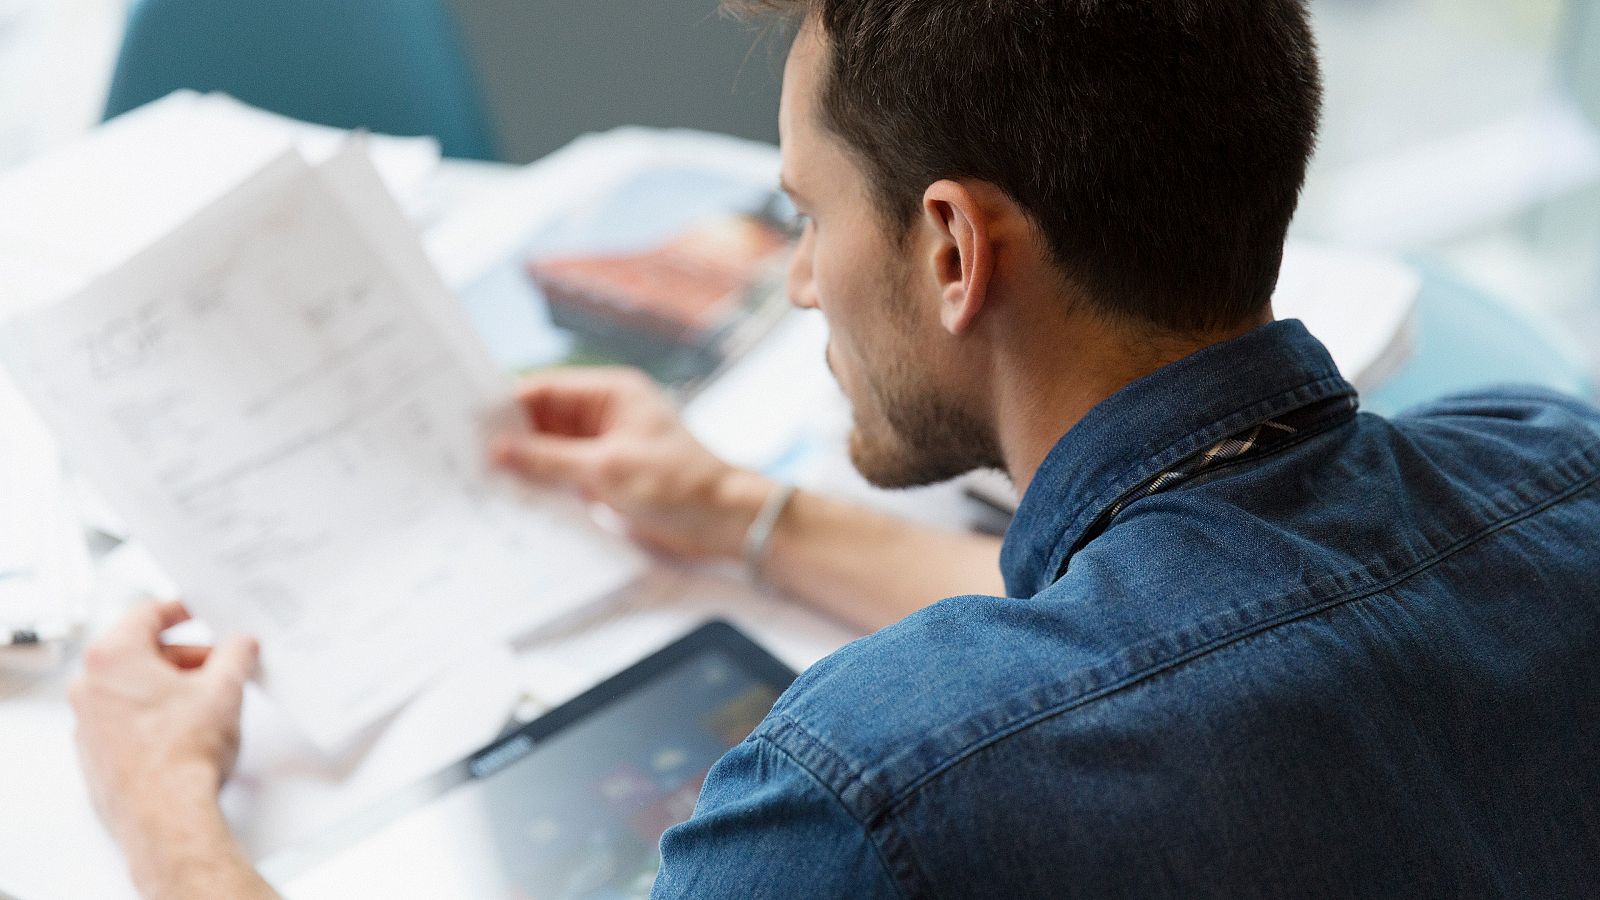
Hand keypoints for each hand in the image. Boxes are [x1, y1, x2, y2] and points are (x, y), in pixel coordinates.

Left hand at [69, 601, 258, 848]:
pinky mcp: (94, 754)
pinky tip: (187, 731)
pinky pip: (125, 720)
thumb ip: (236, 655)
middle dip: (185, 656)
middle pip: (140, 653)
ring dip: (170, 687)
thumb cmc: (184, 752)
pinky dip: (153, 716)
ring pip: (133, 688)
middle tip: (220, 664)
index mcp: (113, 657)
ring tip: (209, 702)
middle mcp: (89, 686)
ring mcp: (87, 723)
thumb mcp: (225, 689)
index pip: (146, 613)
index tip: (198, 612)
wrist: (168, 814)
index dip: (180, 609)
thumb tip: (242, 645)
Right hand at [492, 367, 774, 559]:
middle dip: (508, 439)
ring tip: (476, 482)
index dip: (505, 405)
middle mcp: (603, 416)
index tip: (465, 423)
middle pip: (541, 421)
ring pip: (548, 452)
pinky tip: (512, 501)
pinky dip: (540, 488)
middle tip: (461, 457)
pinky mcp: (604, 480)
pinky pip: (562, 478)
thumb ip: (550, 460)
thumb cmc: (680, 486)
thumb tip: (498, 450)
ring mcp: (603, 449)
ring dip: (521, 467)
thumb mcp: (608, 470)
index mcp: (610, 394)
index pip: (544, 390)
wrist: (725, 523)